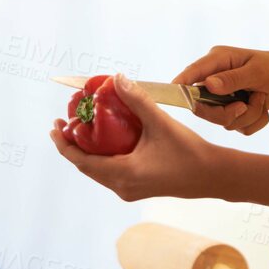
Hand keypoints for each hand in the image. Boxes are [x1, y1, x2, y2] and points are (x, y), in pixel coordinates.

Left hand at [50, 73, 222, 201]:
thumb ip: (137, 100)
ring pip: (98, 171)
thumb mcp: (160, 123)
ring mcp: (129, 190)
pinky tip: (105, 139)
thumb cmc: (189, 152)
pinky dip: (101, 156)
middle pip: (86, 166)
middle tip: (64, 121)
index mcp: (122, 175)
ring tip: (80, 128)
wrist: (214, 176)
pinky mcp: (138, 188)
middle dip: (71, 144)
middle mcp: (121, 187)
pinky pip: (110, 172)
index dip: (63, 143)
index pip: (81, 161)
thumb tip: (116, 78)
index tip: (54, 125)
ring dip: (86, 151)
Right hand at [174, 46, 268, 135]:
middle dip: (227, 112)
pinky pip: (239, 127)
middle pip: (203, 107)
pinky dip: (255, 121)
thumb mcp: (256, 71)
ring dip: (248, 115)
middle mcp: (216, 79)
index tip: (175, 92)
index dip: (182, 85)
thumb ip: (232, 79)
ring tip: (260, 98)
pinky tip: (262, 106)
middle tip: (244, 105)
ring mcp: (224, 96)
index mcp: (218, 61)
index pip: (193, 74)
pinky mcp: (234, 110)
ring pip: (224, 121)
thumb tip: (208, 85)